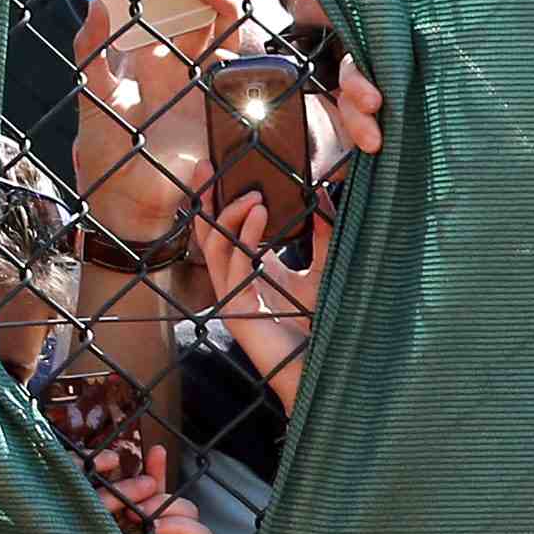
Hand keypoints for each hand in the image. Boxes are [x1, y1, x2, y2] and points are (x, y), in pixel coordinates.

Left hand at [69, 0, 249, 245]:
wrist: (126, 207)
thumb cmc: (106, 154)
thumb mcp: (92, 96)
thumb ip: (92, 50)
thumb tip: (96, 4)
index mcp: (151, 64)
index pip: (169, 15)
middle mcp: (181, 75)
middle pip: (202, 21)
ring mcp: (203, 95)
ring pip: (222, 44)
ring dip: (224, 15)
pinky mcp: (218, 119)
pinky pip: (235, 83)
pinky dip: (237, 60)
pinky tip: (233, 37)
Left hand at [88, 439, 218, 533]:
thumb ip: (117, 506)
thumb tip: (116, 468)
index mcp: (154, 529)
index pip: (164, 491)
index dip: (160, 471)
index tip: (154, 451)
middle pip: (185, 506)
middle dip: (161, 506)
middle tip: (135, 516)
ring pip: (200, 528)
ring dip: (174, 527)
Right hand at [189, 51, 381, 405]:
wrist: (329, 370)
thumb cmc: (328, 326)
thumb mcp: (328, 267)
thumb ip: (323, 233)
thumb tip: (322, 193)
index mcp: (253, 270)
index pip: (226, 227)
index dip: (219, 197)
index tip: (221, 163)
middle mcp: (237, 281)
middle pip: (208, 232)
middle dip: (205, 197)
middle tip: (208, 164)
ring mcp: (233, 296)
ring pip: (215, 245)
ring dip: (231, 214)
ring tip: (253, 194)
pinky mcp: (237, 310)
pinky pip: (231, 266)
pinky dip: (243, 236)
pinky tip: (261, 213)